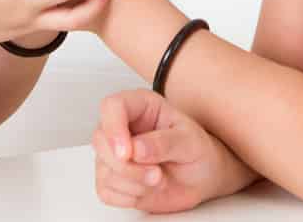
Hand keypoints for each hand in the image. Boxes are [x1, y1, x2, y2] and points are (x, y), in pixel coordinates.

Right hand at [92, 89, 227, 212]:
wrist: (202, 178)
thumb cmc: (197, 151)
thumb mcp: (189, 141)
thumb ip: (164, 142)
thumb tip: (136, 149)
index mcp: (141, 106)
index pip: (112, 106)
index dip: (114, 129)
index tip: (127, 153)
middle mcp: (123, 126)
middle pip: (100, 140)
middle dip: (127, 166)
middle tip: (157, 175)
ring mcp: (114, 153)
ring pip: (103, 169)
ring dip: (134, 183)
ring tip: (160, 179)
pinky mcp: (113, 177)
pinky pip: (106, 191)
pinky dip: (128, 196)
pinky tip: (147, 189)